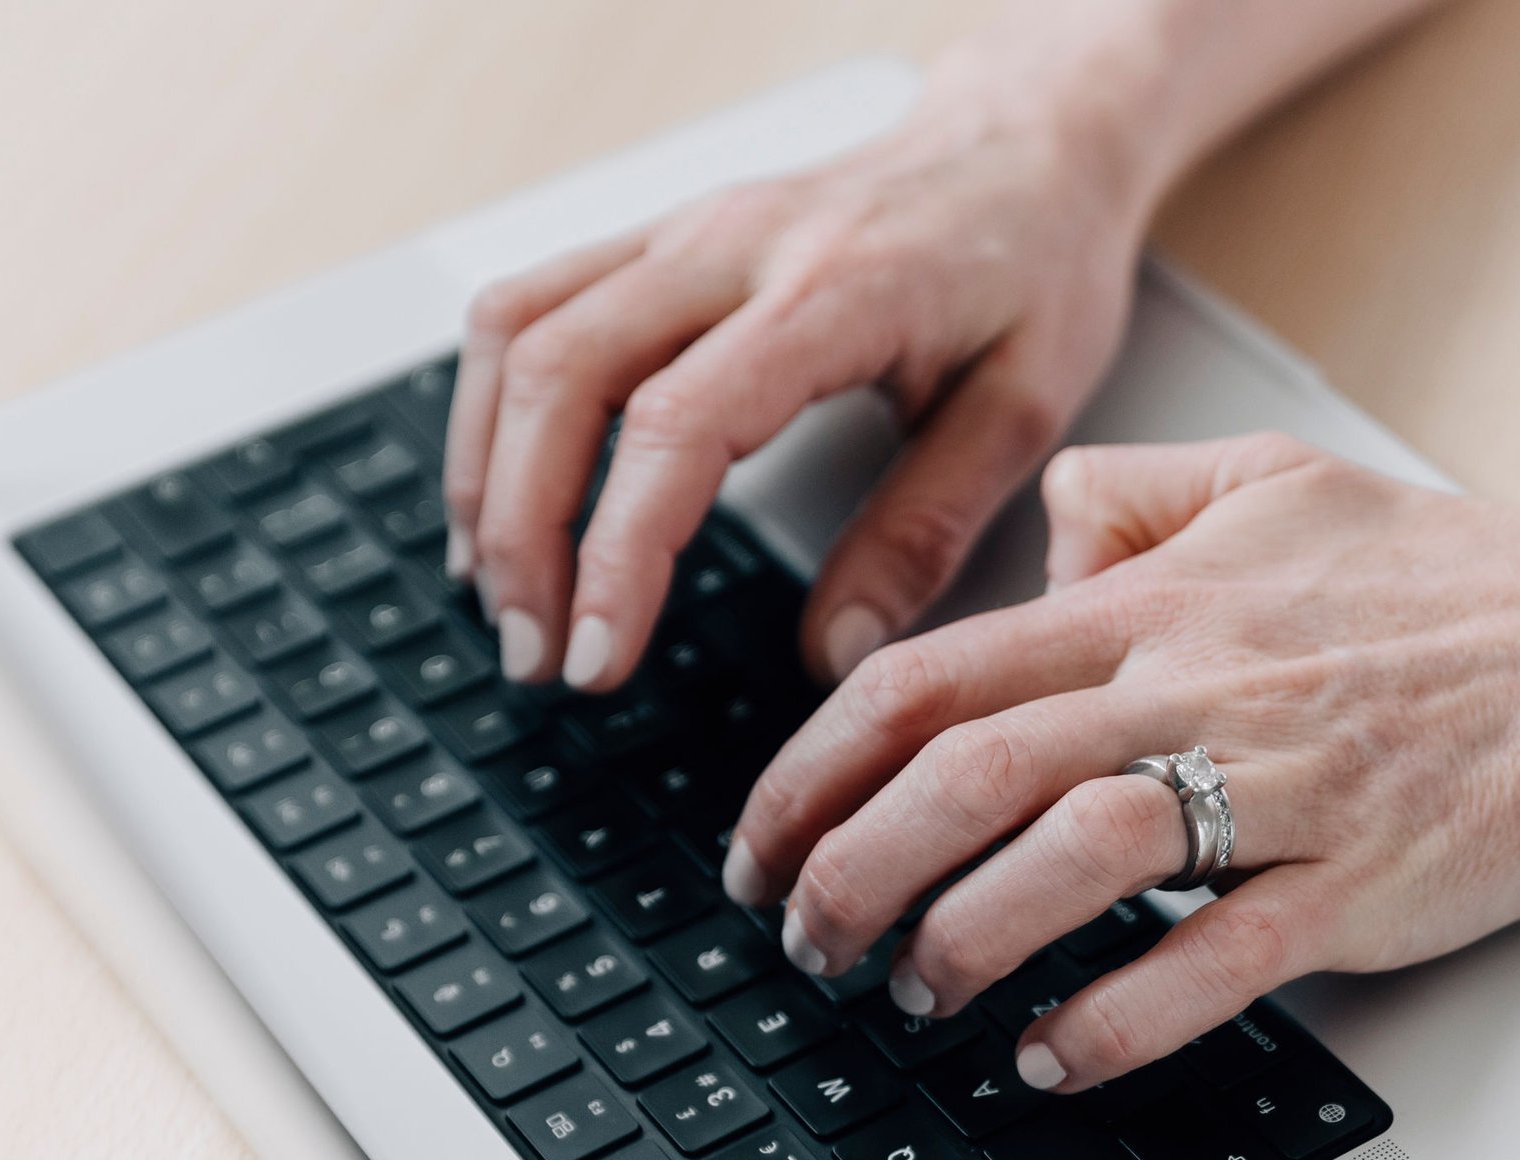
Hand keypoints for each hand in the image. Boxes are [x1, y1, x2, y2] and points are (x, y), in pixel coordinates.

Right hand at [442, 55, 1155, 691]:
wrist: (1029, 142)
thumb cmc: (1035, 264)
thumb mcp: (1025, 410)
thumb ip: (925, 533)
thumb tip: (834, 656)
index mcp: (831, 289)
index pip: (675, 425)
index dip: (616, 553)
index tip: (597, 656)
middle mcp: (732, 244)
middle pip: (558, 375)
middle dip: (522, 533)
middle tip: (538, 657)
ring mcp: (678, 230)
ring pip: (514, 333)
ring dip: (485, 473)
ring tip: (503, 596)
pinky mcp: (654, 238)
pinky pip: (524, 307)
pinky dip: (490, 412)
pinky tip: (501, 499)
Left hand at [721, 435, 1519, 1089]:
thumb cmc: (1458, 572)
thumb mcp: (1274, 479)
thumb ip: (1132, 496)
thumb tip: (1037, 544)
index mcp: (1153, 602)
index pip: (929, 678)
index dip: (812, 768)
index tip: (761, 842)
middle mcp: (1192, 685)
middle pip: (967, 771)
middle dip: (849, 864)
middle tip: (801, 939)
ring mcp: (1279, 784)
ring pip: (1069, 855)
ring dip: (961, 937)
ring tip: (910, 992)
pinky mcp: (1359, 879)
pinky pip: (1212, 958)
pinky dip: (1114, 1016)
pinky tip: (1051, 1055)